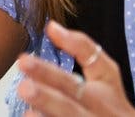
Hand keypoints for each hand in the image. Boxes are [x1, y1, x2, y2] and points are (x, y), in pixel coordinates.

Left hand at [17, 21, 134, 115]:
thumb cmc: (111, 103)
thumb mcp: (106, 74)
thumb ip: (81, 47)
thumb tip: (51, 26)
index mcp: (100, 95)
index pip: (72, 81)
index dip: (48, 71)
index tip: (23, 60)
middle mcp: (94, 115)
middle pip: (69, 108)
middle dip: (47, 98)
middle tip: (24, 88)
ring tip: (27, 113)